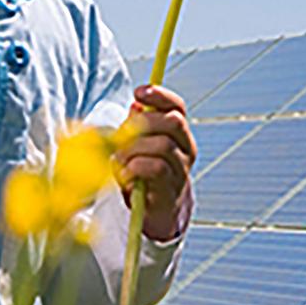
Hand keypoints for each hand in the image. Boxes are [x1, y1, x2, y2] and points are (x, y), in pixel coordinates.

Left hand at [113, 84, 196, 240]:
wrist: (157, 212)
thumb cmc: (144, 171)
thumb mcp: (138, 144)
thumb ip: (137, 125)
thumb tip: (136, 106)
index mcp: (178, 134)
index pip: (177, 106)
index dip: (160, 95)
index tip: (138, 92)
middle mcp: (185, 149)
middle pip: (174, 122)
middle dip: (144, 123)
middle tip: (122, 136)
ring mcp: (181, 171)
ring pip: (164, 145)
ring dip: (134, 149)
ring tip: (120, 159)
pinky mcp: (171, 190)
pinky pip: (157, 168)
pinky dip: (136, 168)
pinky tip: (125, 175)